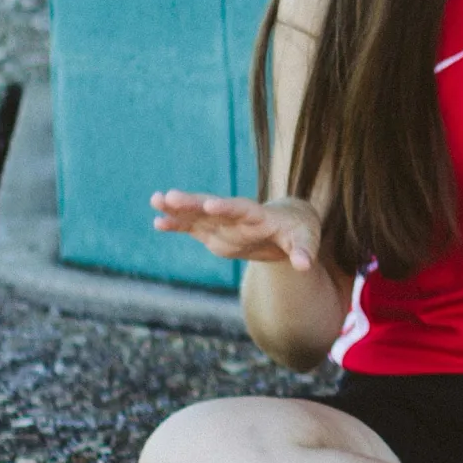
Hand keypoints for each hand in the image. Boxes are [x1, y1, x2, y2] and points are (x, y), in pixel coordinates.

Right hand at [150, 192, 322, 268]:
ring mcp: (224, 223)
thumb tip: (305, 266)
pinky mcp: (216, 232)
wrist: (290, 224)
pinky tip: (157, 222)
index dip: (226, 207)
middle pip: (211, 207)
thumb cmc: (301, 231)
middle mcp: (237, 216)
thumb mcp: (307, 240)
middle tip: (168, 196)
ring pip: (197, 214)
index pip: (240, 209)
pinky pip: (193, 227)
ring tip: (155, 200)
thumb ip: (304, 251)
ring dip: (177, 208)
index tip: (209, 205)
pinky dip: (177, 224)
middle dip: (191, 202)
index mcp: (259, 216)